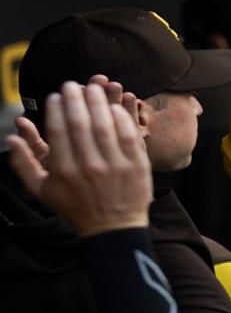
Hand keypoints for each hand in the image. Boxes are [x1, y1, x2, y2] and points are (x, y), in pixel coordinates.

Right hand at [5, 81, 151, 236]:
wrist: (113, 228)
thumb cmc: (75, 207)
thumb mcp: (42, 191)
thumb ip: (23, 164)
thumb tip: (11, 138)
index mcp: (64, 171)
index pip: (58, 131)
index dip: (56, 109)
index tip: (56, 96)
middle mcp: (90, 167)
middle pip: (81, 123)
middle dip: (75, 99)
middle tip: (72, 85)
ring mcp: (115, 166)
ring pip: (105, 126)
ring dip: (98, 102)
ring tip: (92, 87)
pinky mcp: (137, 167)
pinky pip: (129, 136)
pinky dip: (122, 118)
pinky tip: (114, 106)